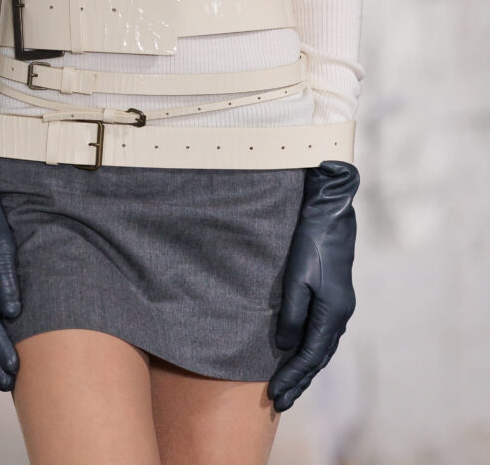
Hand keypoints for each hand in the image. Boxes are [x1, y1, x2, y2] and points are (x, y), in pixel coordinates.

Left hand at [267, 159, 359, 411]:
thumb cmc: (310, 242)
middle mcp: (340, 314)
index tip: (275, 395)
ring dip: (305, 368)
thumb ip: (291, 314)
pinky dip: (310, 349)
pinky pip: (322, 333)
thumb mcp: (296, 278)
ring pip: (321, 347)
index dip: (292, 378)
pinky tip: (299, 353)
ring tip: (288, 386)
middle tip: (279, 402)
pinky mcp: (335, 296)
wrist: (330, 214)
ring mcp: (340, 306)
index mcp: (333, 313)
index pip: (310, 356)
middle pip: (318, 358)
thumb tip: (284, 346)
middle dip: (299, 381)